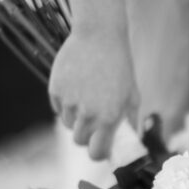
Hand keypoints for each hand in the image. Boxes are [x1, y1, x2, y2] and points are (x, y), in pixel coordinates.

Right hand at [48, 27, 139, 160]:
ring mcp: (69, 101)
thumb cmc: (120, 66)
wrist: (100, 36)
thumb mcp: (133, 94)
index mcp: (109, 116)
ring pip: (68, 124)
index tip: (101, 148)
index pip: (97, 153)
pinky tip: (78, 84)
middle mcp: (87, 112)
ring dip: (77, 117)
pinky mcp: (55, 90)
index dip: (99, 153)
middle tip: (96, 119)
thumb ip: (130, 121)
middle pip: (79, 141)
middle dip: (87, 135)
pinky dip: (66, 102)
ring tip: (89, 95)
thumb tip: (131, 142)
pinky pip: (58, 107)